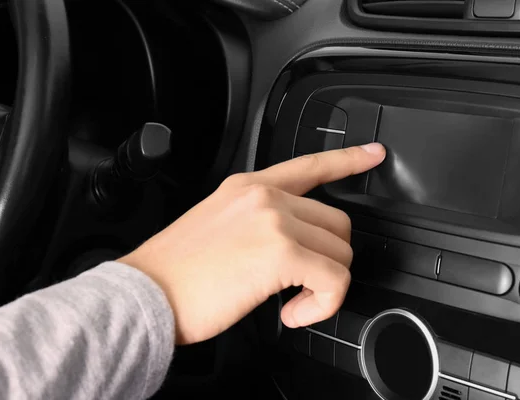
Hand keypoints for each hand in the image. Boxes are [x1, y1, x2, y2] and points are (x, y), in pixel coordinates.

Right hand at [119, 143, 385, 344]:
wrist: (146, 294)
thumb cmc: (177, 271)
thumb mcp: (217, 223)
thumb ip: (258, 220)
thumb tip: (293, 242)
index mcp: (249, 187)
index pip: (310, 166)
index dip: (348, 160)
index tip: (373, 155)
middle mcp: (265, 197)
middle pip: (336, 223)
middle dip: (328, 258)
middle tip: (301, 283)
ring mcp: (275, 222)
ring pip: (341, 253)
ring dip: (324, 286)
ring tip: (291, 301)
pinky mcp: (281, 254)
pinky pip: (334, 281)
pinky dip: (323, 305)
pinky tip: (292, 313)